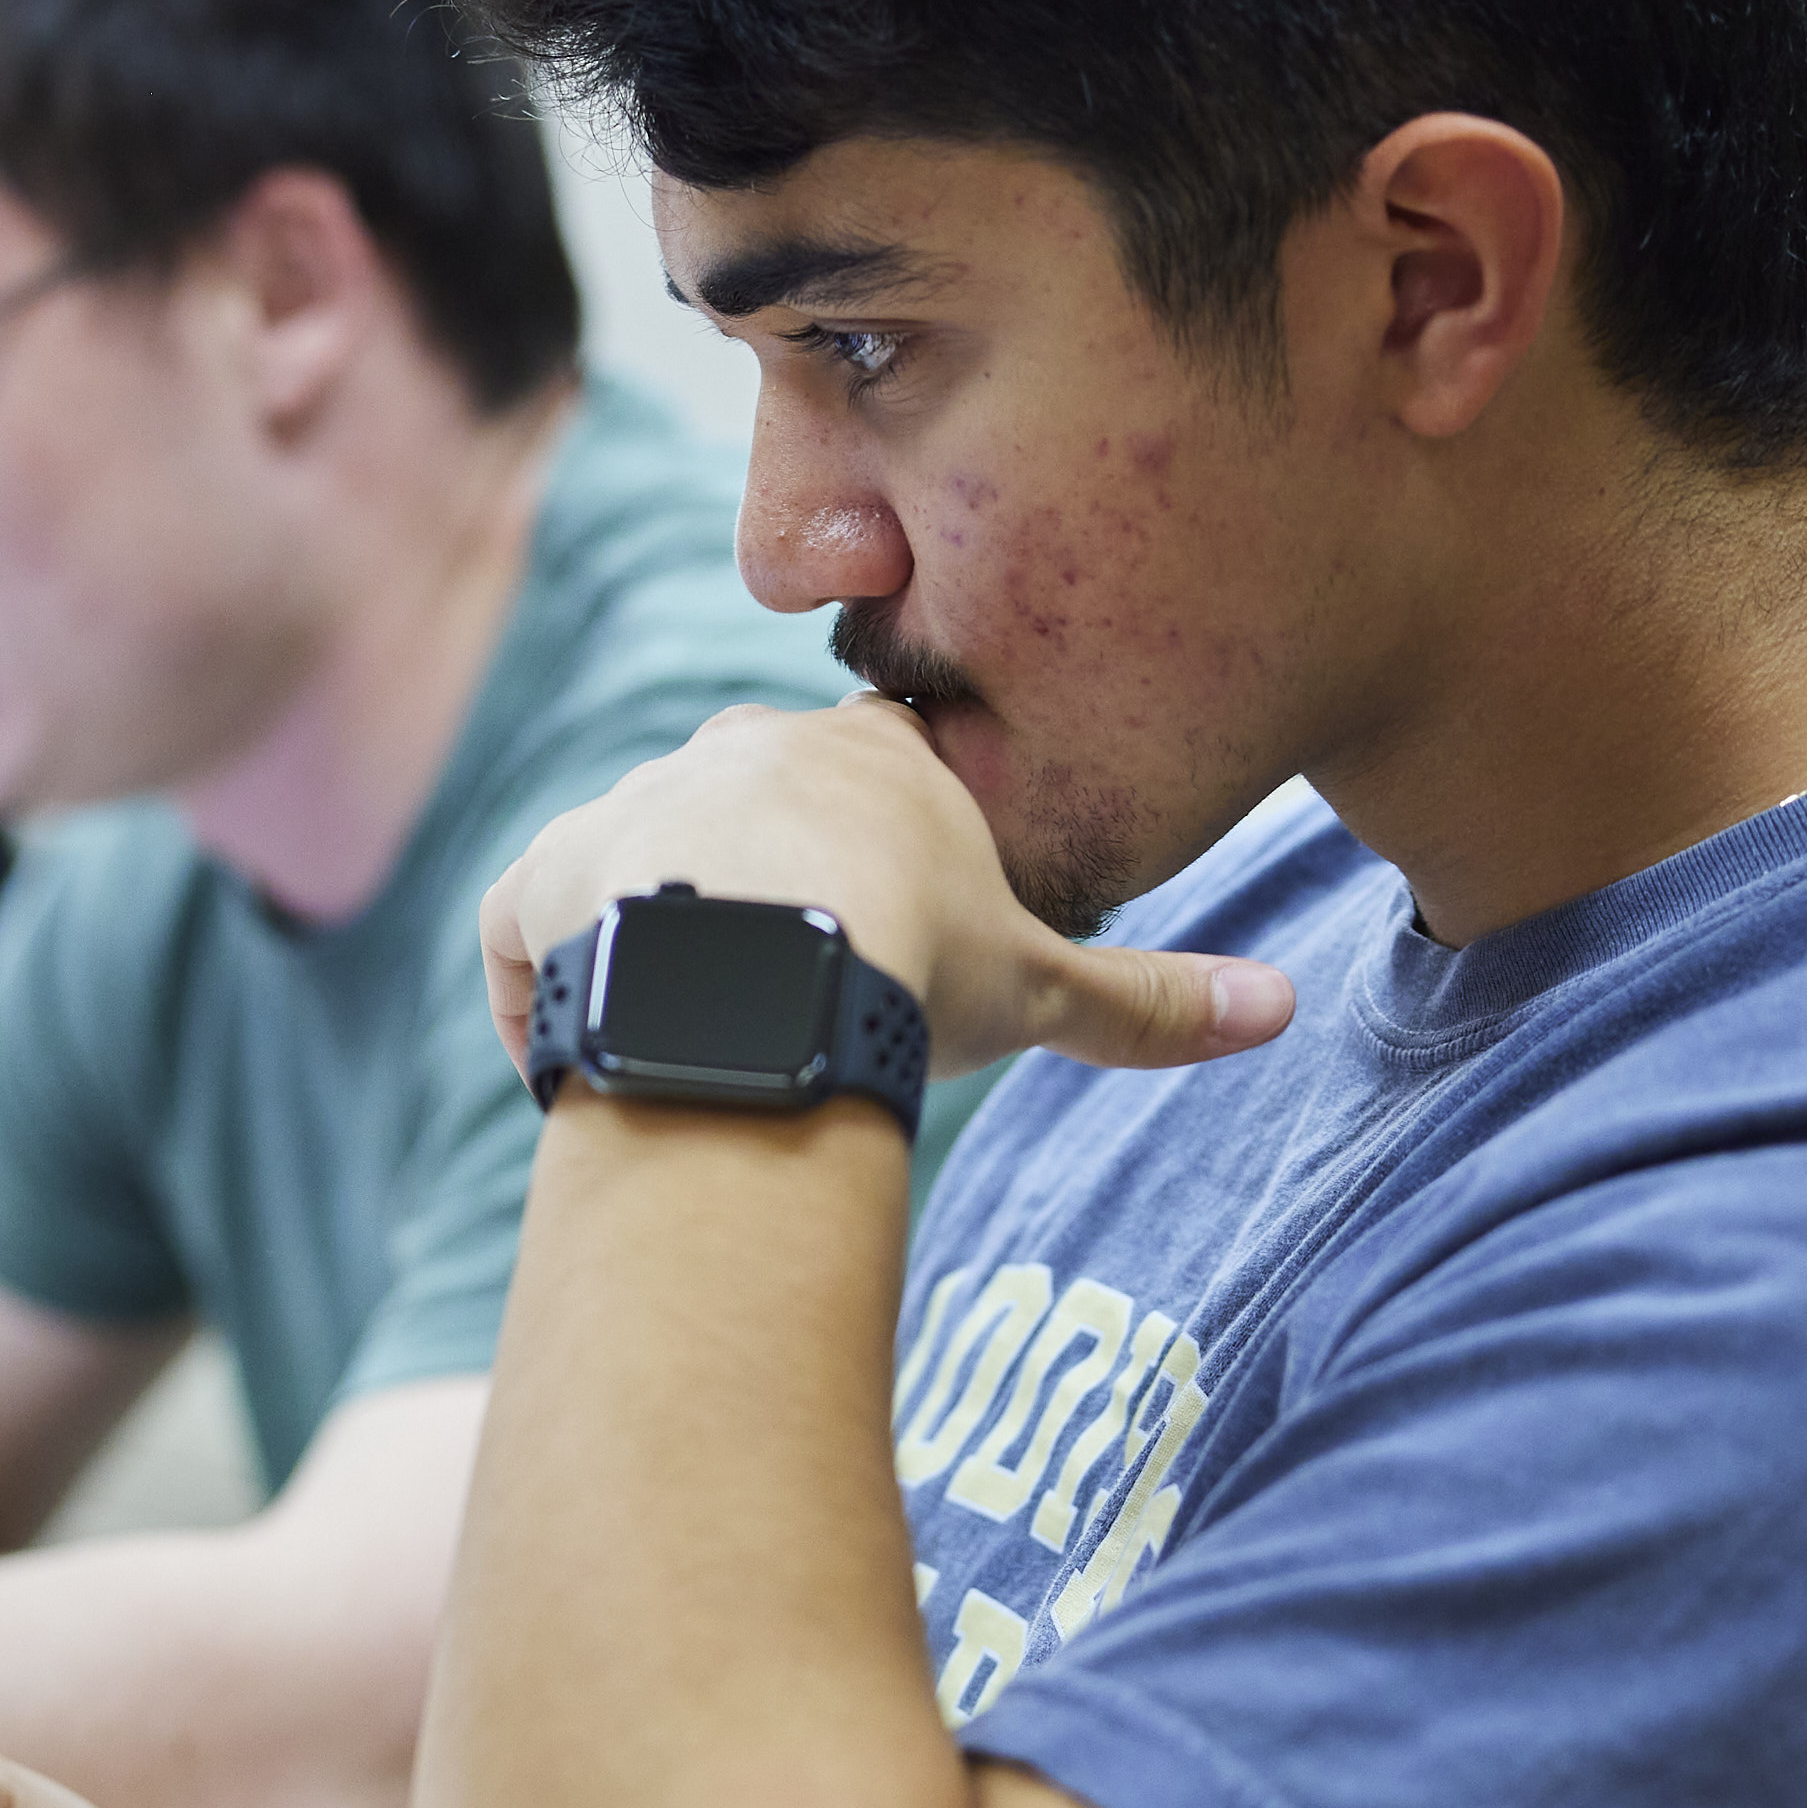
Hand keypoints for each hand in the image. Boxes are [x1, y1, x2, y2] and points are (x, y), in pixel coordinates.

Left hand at [478, 696, 1293, 1086]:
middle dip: (775, 879)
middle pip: (755, 802)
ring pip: (640, 859)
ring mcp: (629, 809)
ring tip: (702, 1033)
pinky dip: (539, 983)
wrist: (756, 981)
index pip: (880, 772)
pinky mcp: (540, 877)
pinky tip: (580, 1053)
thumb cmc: (911, 968)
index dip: (890, 848)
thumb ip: (1152, 1000)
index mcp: (862, 756)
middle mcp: (733, 754)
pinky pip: (523, 920)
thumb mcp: (1044, 990)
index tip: (897, 922)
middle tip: (800, 985)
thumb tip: (1283, 1011)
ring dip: (663, 931)